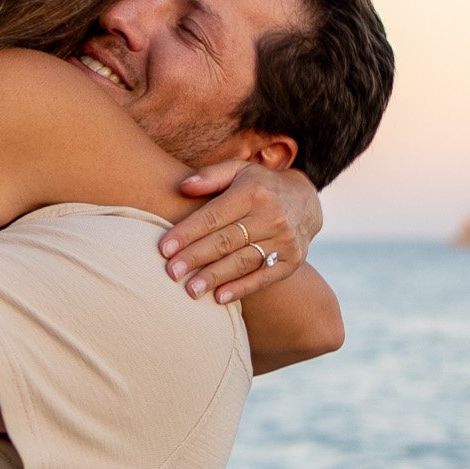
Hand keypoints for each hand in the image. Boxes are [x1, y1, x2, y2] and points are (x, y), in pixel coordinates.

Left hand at [157, 161, 322, 304]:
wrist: (306, 201)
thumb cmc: (259, 186)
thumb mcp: (239, 171)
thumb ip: (211, 176)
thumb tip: (183, 186)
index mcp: (253, 192)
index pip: (213, 216)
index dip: (187, 233)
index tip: (163, 249)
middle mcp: (272, 216)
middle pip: (225, 241)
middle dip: (195, 257)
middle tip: (171, 273)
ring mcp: (284, 240)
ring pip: (242, 261)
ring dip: (214, 277)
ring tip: (189, 290)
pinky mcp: (292, 261)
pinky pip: (263, 277)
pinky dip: (241, 289)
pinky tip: (219, 297)